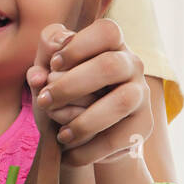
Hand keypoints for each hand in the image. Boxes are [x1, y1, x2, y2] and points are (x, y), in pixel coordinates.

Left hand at [25, 20, 151, 166]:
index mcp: (109, 45)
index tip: (54, 64)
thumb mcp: (45, 72)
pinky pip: (119, 138)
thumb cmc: (61, 95)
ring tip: (60, 134)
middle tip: (45, 101)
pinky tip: (69, 152)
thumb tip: (41, 72)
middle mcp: (131, 65)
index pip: (107, 31)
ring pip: (121, 101)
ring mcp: (141, 95)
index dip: (79, 46)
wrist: (79, 136)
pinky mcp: (142, 126)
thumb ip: (42, 60)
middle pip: (111, 65)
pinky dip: (89, 149)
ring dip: (84, 120)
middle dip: (71, 85)